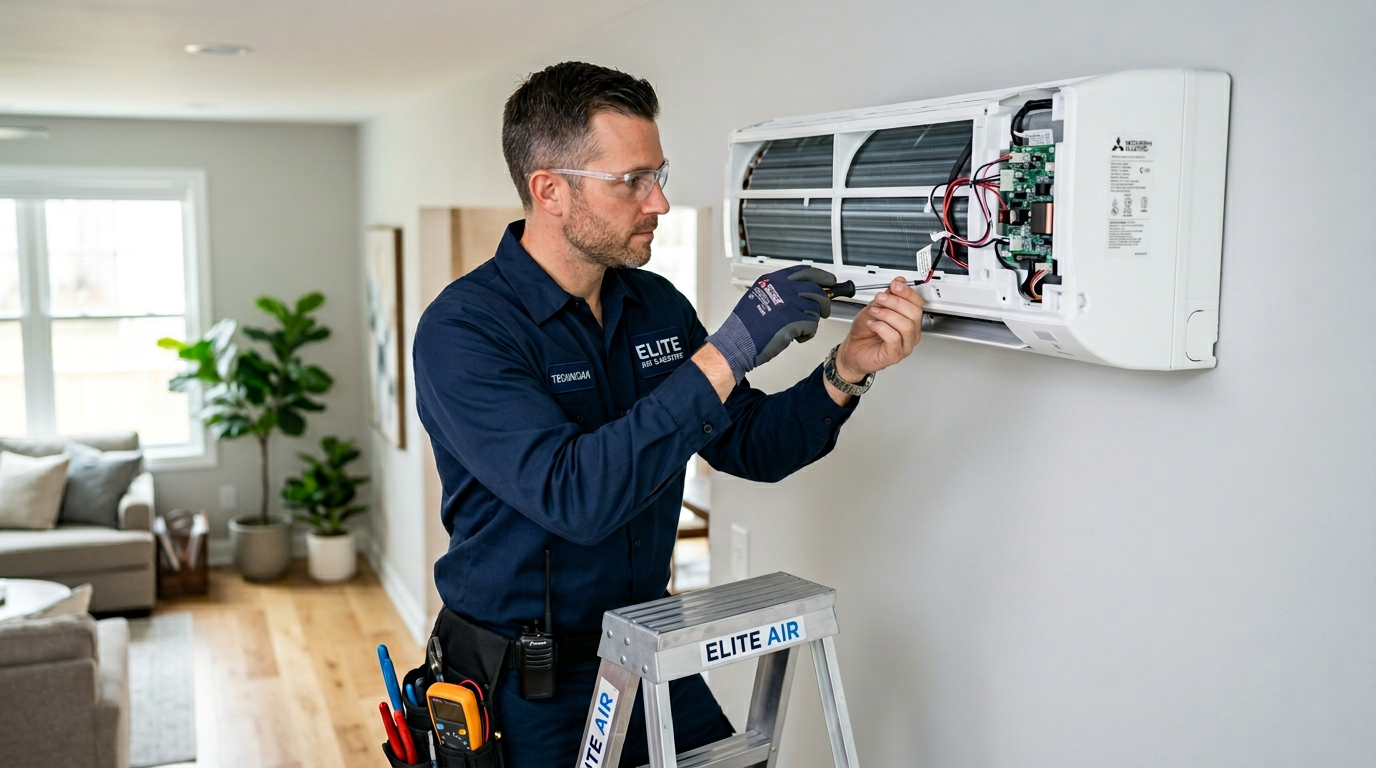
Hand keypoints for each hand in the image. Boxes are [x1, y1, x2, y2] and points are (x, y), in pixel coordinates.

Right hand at [705, 265, 834, 381]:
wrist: (736, 342)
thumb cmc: (745, 325)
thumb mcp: (759, 295)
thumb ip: (780, 289)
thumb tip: (802, 291)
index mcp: (774, 280)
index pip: (806, 271)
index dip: (822, 276)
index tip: (830, 281)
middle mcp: (783, 289)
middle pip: (816, 290)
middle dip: (824, 303)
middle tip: (824, 311)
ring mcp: (789, 304)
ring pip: (815, 309)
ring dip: (810, 321)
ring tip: (797, 328)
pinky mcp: (793, 321)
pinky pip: (812, 326)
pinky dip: (807, 334)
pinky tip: (796, 337)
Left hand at [835, 277, 923, 380]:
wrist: (852, 351)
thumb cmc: (864, 332)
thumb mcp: (875, 307)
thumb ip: (887, 296)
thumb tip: (899, 282)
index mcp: (909, 320)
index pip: (917, 303)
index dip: (907, 292)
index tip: (895, 285)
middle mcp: (911, 333)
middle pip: (914, 313)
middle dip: (896, 302)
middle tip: (880, 298)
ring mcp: (904, 345)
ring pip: (906, 326)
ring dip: (888, 314)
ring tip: (874, 312)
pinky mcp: (895, 354)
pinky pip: (894, 338)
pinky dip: (882, 327)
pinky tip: (873, 324)